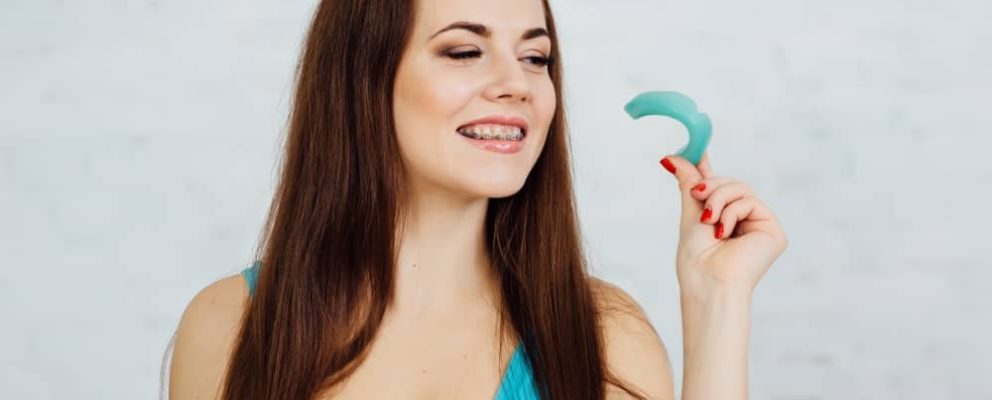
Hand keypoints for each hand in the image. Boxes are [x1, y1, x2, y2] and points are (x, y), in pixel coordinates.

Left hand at [660, 152, 788, 296]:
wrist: (708, 282)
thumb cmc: (696, 259)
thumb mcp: (690, 213)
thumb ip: (689, 183)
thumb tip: (670, 157)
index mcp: (725, 220)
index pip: (719, 188)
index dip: (708, 168)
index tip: (696, 147)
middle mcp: (744, 222)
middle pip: (731, 183)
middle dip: (710, 186)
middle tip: (697, 195)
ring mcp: (760, 226)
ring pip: (741, 188)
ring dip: (718, 199)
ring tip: (709, 220)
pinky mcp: (772, 231)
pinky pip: (750, 200)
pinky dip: (732, 211)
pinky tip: (724, 232)